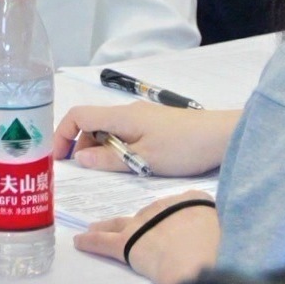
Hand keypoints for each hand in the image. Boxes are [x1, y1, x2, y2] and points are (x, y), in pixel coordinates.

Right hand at [54, 100, 236, 177]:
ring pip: (110, 130)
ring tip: (117, 170)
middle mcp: (128, 112)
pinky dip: (120, 147)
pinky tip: (135, 164)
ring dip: (104, 149)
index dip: (62, 134)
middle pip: (92, 124)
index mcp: (120, 117)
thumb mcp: (144, 160)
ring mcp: (144, 117)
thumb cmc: (184, 147)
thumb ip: (109, 160)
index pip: (78, 116)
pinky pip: (127, 133)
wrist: (225, 136)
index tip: (59, 158)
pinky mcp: (157, 124)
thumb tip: (79, 159)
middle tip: (90, 171)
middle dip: (83, 146)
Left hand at [74, 195, 216, 283]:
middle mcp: (163, 208)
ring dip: (108, 226)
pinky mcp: (125, 244)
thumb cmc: (222, 247)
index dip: (181, 217)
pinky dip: (90, 242)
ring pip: (120, 224)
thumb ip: (223, 230)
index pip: (185, 205)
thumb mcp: (233, 230)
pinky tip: (80, 242)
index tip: (179, 223)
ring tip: (97, 227)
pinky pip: (102, 242)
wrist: (199, 257)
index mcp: (193, 202)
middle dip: (143, 222)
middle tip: (137, 227)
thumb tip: (229, 238)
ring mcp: (141, 224)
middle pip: (150, 213)